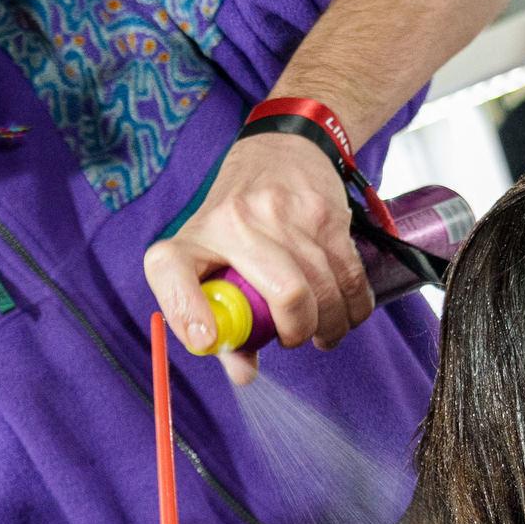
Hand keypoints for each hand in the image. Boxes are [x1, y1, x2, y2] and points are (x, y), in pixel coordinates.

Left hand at [143, 131, 372, 384]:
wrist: (279, 150)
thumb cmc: (235, 221)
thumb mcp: (210, 260)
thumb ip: (222, 321)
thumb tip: (244, 373)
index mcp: (192, 239)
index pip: (171, 272)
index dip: (187, 312)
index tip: (209, 340)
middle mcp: (235, 222)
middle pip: (285, 294)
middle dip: (298, 332)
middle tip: (295, 339)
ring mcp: (286, 214)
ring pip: (324, 290)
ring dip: (329, 325)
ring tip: (323, 331)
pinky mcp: (325, 214)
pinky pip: (350, 277)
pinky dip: (353, 307)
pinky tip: (345, 312)